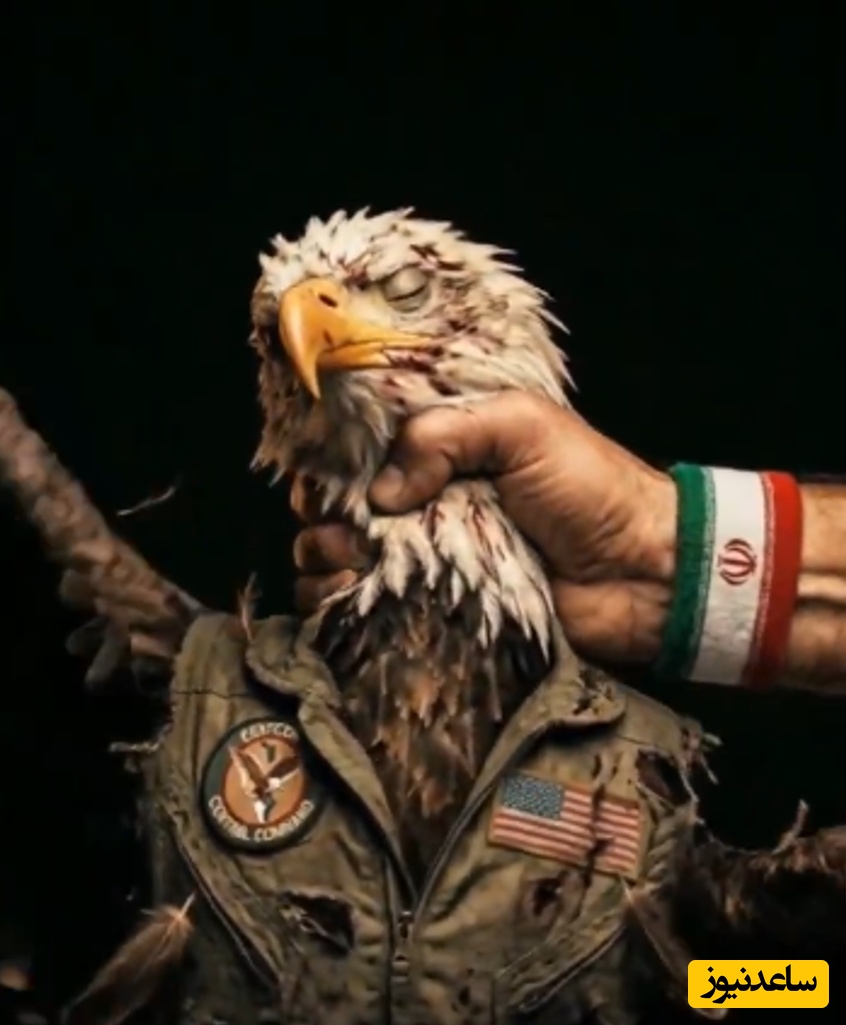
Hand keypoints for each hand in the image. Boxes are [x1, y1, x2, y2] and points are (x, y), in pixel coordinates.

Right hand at [292, 392, 677, 664]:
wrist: (643, 572)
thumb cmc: (589, 488)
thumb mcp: (522, 426)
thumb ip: (444, 434)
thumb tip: (379, 492)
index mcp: (440, 452)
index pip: (359, 454)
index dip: (330, 466)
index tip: (322, 481)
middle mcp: (424, 505)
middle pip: (338, 510)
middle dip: (322, 519)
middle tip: (344, 533)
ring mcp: (428, 561)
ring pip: (340, 562)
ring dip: (325, 563)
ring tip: (351, 565)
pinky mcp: (437, 612)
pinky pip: (371, 613)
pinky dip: (342, 609)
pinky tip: (349, 600)